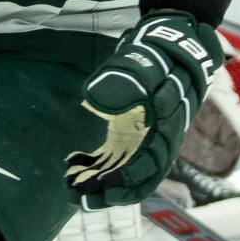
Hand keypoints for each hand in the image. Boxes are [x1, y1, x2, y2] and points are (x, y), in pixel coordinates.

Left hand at [65, 12, 221, 207]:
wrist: (170, 43)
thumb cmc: (160, 51)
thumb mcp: (145, 60)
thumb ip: (126, 78)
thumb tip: (92, 99)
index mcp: (166, 127)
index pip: (152, 165)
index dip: (131, 182)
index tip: (107, 191)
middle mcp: (157, 139)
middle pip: (137, 178)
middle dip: (108, 192)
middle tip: (78, 198)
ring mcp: (143, 138)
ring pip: (122, 172)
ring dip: (97, 183)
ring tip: (68, 183)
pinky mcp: (130, 134)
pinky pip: (113, 158)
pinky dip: (94, 164)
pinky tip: (72, 160)